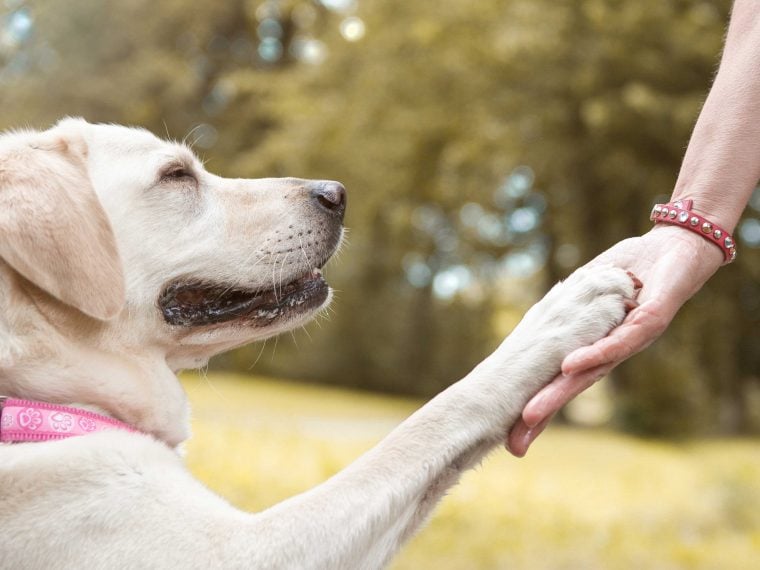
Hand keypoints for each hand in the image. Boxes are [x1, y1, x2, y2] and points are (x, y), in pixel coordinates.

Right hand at [506, 224, 723, 455]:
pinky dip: (591, 354)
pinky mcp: (649, 323)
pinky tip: (569, 366)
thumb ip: (567, 310)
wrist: (679, 250)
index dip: (536, 405)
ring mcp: (629, 341)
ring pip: (590, 373)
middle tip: (514, 443)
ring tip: (531, 413)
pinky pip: (617, 342)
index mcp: (593, 346)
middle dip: (541, 414)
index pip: (558, 380)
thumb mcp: (588, 291)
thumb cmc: (631, 271)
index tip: (510, 435)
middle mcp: (610, 352)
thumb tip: (534, 328)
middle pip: (570, 387)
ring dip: (559, 393)